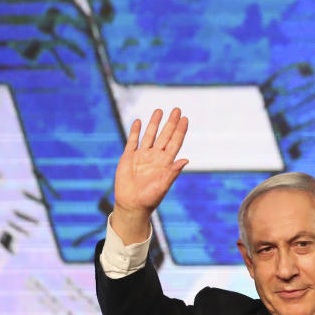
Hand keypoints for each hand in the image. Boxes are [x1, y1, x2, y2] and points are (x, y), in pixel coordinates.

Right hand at [111, 108, 188, 243]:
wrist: (131, 205)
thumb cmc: (149, 199)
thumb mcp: (163, 185)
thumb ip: (173, 172)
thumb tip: (186, 160)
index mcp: (165, 163)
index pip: (175, 143)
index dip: (180, 131)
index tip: (185, 119)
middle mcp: (155, 157)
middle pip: (164, 136)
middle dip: (171, 123)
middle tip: (177, 110)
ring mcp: (142, 156)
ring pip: (149, 136)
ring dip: (154, 123)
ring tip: (159, 111)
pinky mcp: (128, 157)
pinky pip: (132, 141)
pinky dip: (135, 131)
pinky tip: (138, 122)